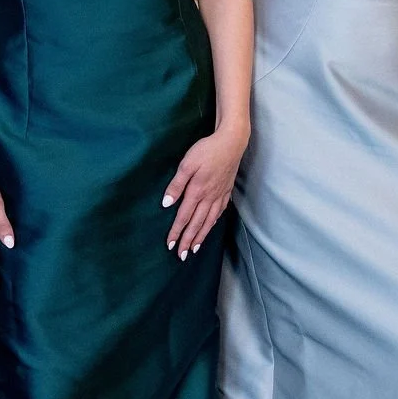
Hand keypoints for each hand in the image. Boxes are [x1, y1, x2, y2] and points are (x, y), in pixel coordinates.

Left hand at [163, 125, 245, 258]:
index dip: (176, 232)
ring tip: (195, 249)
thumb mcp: (187, 164)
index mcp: (197, 191)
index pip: (184, 217)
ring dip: (201, 236)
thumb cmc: (206, 150)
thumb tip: (167, 204)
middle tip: (181, 256)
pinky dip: (213, 223)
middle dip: (188, 241)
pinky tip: (210, 227)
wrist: (231, 142)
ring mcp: (220, 195)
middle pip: (197, 224)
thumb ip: (176, 185)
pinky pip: (219, 212)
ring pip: (209, 221)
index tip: (170, 245)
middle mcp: (209, 197)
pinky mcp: (226, 191)